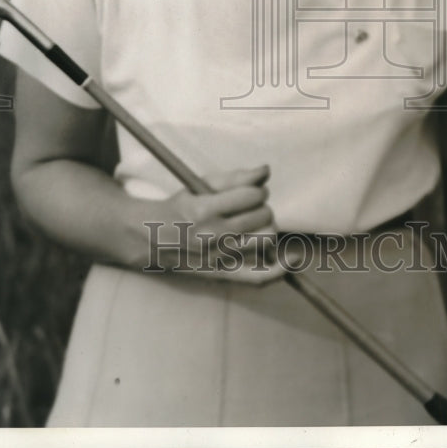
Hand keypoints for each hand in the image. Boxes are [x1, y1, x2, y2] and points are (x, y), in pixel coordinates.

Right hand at [143, 164, 284, 284]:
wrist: (152, 238)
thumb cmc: (181, 206)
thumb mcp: (200, 184)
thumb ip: (235, 176)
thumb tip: (266, 170)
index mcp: (205, 208)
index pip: (252, 195)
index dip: (257, 189)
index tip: (251, 190)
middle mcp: (212, 235)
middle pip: (262, 216)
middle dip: (261, 206)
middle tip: (248, 207)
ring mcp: (219, 258)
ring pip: (266, 239)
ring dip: (266, 227)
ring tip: (254, 224)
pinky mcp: (223, 274)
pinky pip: (259, 277)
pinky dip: (280, 270)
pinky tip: (294, 258)